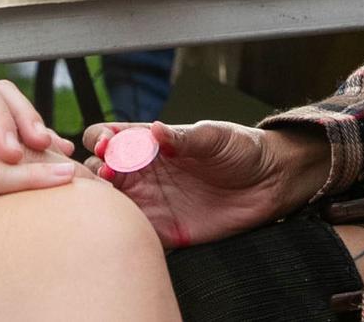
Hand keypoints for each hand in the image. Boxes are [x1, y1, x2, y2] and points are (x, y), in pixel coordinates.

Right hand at [82, 121, 327, 248]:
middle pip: (99, 170)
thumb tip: (154, 130)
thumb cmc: (242, 150)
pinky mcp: (164, 230)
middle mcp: (143, 171)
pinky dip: (121, 231)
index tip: (107, 145)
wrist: (271, 183)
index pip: (109, 136)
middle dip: (93, 171)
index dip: (101, 139)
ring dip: (101, 202)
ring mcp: (151, 201)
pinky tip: (122, 228)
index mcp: (150, 143)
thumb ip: (184, 138)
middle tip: (105, 175)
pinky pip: (133, 232)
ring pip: (109, 203)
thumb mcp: (214, 137)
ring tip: (110, 201)